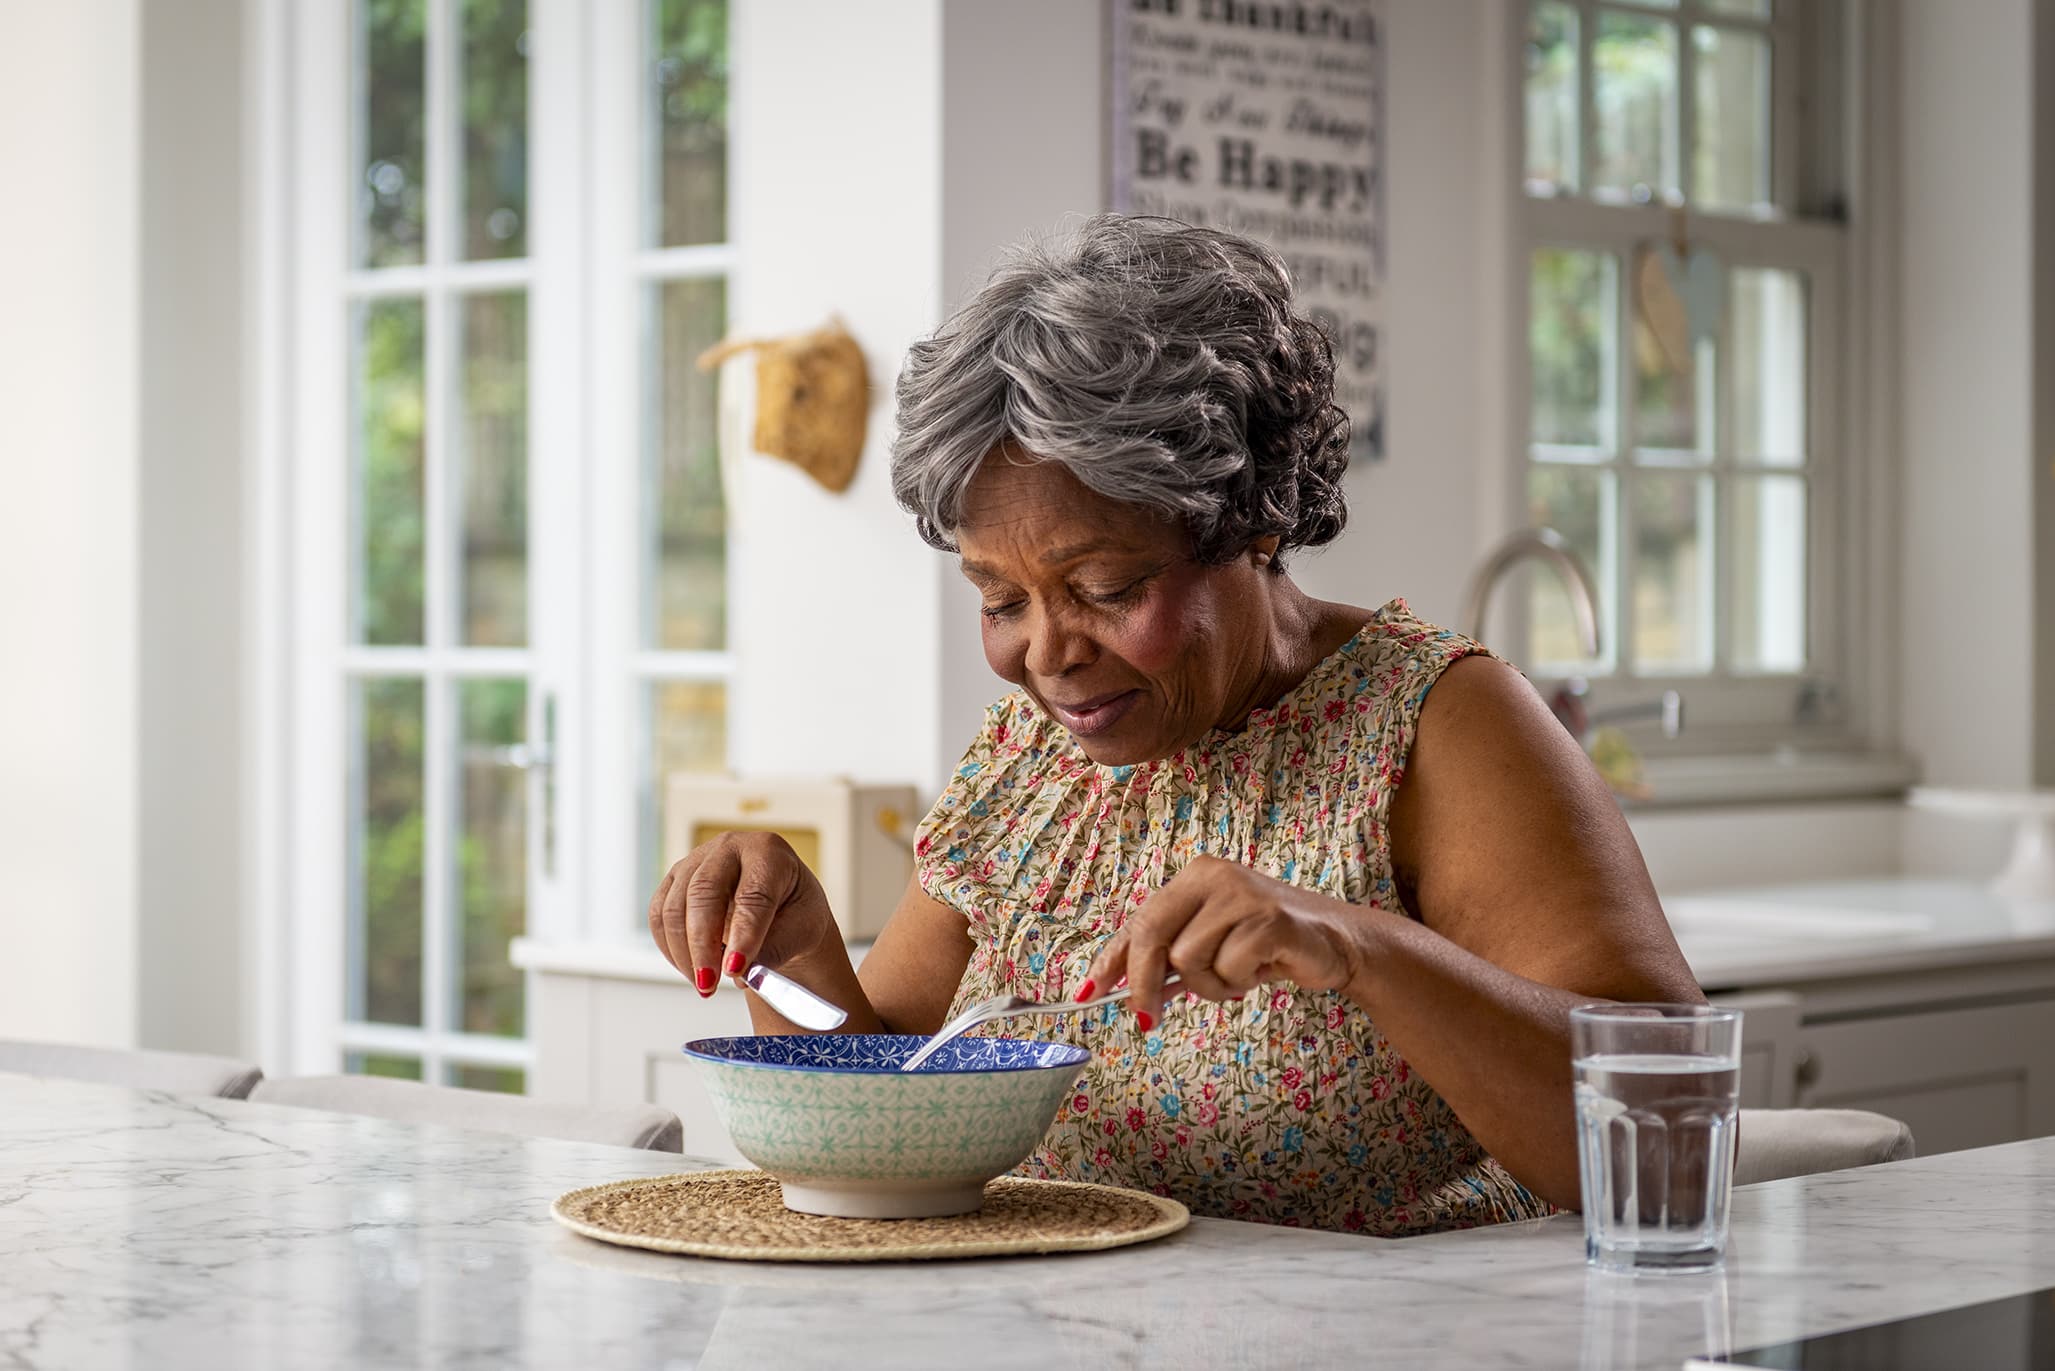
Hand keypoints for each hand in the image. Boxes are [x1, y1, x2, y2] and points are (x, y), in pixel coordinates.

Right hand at [648, 832, 838, 996]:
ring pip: (673, 906)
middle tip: (710, 983)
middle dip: (702, 944)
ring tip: (705, 985)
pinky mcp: (675, 879)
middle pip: (703, 892)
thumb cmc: (795, 911)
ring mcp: (697, 860)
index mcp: (769, 852)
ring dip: (683, 952)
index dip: (743, 934)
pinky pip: (658, 916)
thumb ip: (777, 949)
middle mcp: (730, 848)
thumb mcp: (804, 929)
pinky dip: (669, 948)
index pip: (752, 894)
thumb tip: (742, 974)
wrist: (780, 903)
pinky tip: (689, 969)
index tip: (736, 969)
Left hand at [1080, 856, 1376, 1029]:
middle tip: (1148, 1018)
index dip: (1112, 959)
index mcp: (1195, 877)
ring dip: (1210, 985)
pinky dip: (1240, 982)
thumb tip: (1118, 988)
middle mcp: (1214, 876)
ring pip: (1189, 960)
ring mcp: (1242, 895)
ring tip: (1239, 975)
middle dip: (1144, 983)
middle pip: (1152, 935)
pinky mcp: (1268, 920)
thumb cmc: (1268, 944)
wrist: (1337, 942)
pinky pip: (1228, 969)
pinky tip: (1262, 970)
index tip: (1089, 993)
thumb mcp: (1213, 942)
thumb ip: (1171, 956)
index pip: (1140, 919)